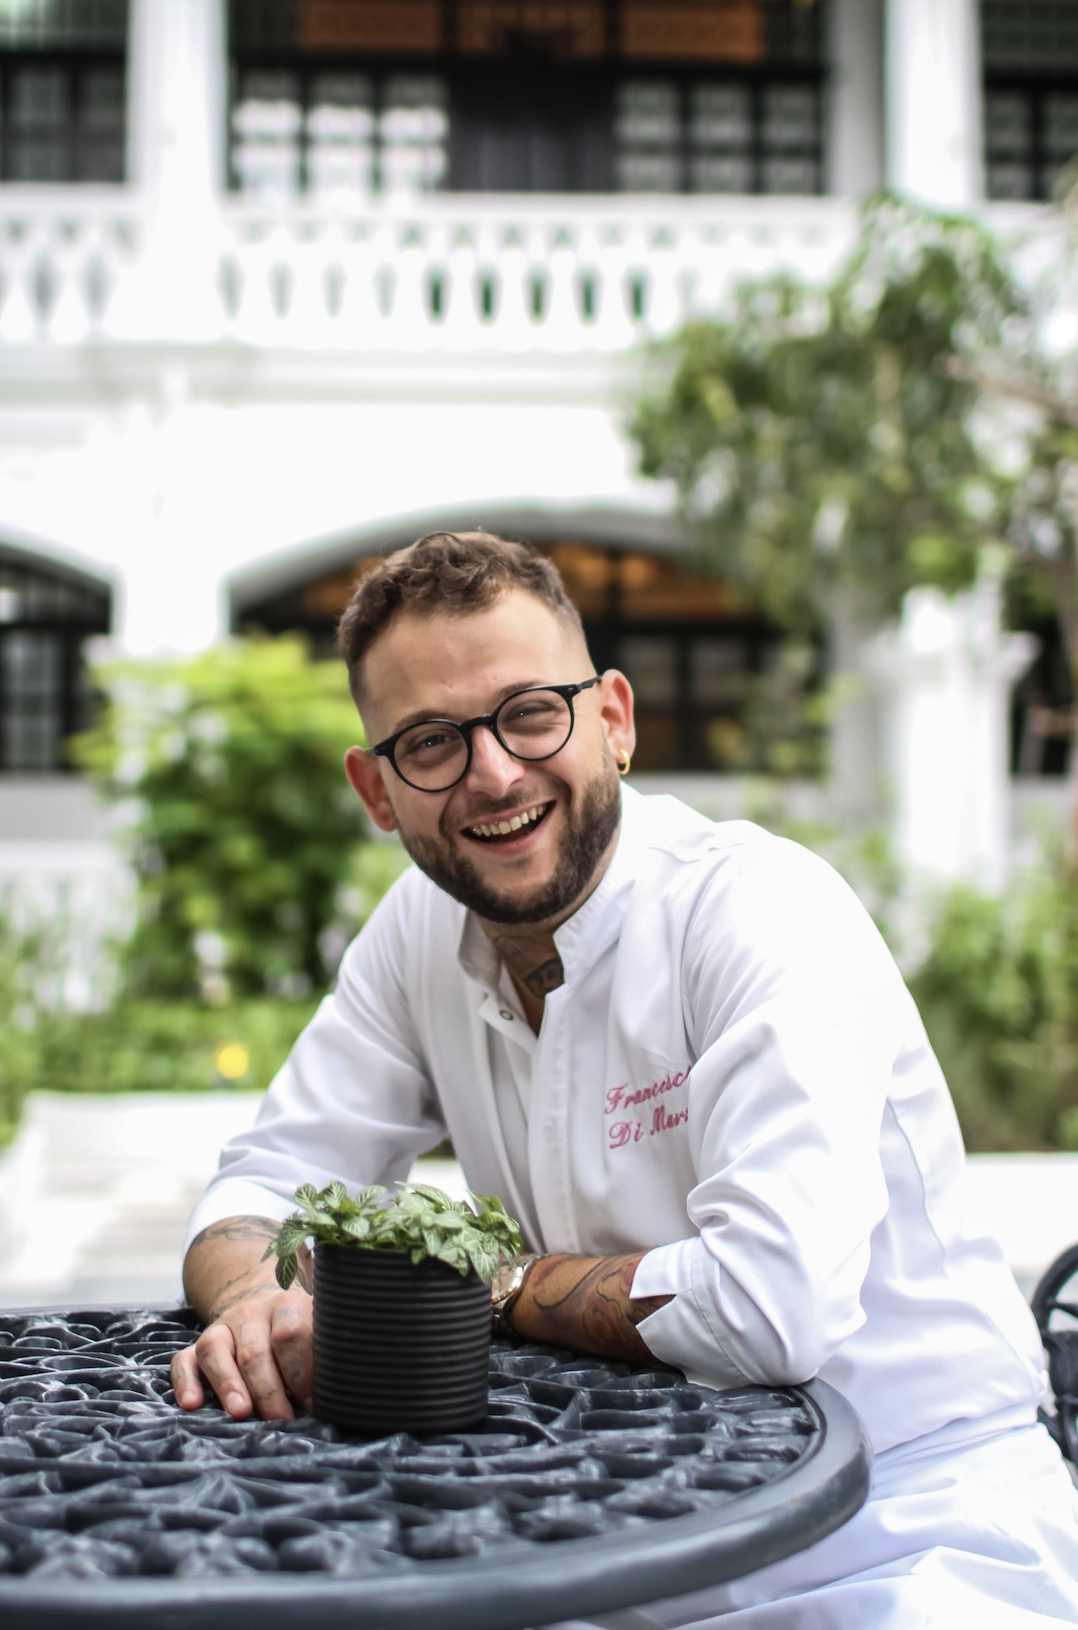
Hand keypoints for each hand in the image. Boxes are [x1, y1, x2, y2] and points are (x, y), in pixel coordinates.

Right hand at [170, 1281, 313, 1420]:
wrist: (262, 1305)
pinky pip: (183, 1360)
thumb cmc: (297, 1333)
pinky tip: (192, 1404)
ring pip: (215, 1350)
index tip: (311, 1403)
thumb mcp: (316, 1331)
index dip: (301, 1371)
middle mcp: (250, 1313)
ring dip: (228, 1384)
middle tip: (281, 1419)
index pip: (290, 1333)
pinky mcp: (196, 1346)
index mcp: (286, 1306)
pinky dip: (185, 1381)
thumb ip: (323, 1354)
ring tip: (240, 1412)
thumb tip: (336, 1395)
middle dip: (268, 1389)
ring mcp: (220, 1328)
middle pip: (254, 1350)